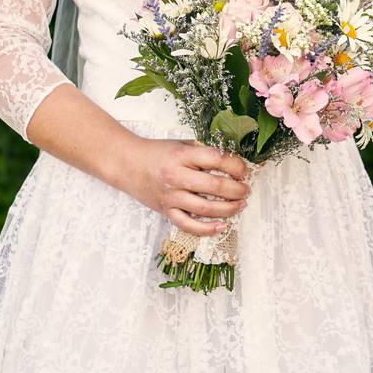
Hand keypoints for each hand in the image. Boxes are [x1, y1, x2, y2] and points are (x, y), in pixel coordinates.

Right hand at [112, 138, 249, 236]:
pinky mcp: (166, 211)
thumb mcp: (181, 144)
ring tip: (241, 204)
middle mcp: (176, 176)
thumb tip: (232, 162)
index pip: (216, 160)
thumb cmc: (157, 152)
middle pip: (215, 186)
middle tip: (246, 190)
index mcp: (182, 155)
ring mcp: (171, 196)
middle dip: (237, 189)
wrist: (126, 163)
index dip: (236, 166)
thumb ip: (203, 152)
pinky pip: (188, 225)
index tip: (244, 170)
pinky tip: (221, 226)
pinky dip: (206, 229)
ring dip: (229, 209)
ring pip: (205, 208)